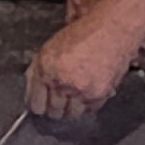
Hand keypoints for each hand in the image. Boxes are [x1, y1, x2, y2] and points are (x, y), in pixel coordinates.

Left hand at [26, 3, 144, 121]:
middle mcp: (61, 82)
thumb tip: (32, 89)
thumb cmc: (82, 33)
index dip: (38, 106)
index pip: (36, 102)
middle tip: (59, 104)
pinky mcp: (98, 94)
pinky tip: (89, 93)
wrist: (111, 30)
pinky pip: (90, 109)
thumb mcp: (51, 47)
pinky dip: (89, 104)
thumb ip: (39, 69)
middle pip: (54, 111)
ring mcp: (80, 90)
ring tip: (75, 99)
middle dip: (55, 109)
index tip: (41, 107)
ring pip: (72, 113)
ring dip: (72, 109)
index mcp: (46, 69)